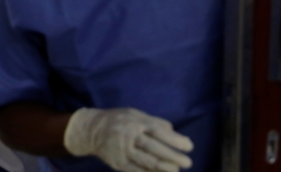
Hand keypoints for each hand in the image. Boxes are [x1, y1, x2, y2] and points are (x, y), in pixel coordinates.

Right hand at [64, 108, 192, 171]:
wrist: (91, 129)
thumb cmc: (118, 120)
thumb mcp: (134, 114)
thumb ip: (153, 121)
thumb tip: (173, 130)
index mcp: (135, 122)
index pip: (159, 131)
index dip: (175, 140)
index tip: (189, 146)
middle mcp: (129, 135)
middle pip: (155, 148)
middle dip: (174, 156)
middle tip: (188, 162)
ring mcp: (123, 150)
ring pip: (147, 161)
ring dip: (164, 168)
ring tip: (176, 170)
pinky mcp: (118, 163)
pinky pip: (136, 171)